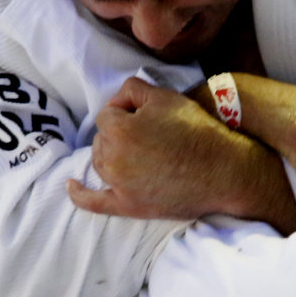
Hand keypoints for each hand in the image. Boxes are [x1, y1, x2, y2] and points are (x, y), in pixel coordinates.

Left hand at [68, 77, 282, 222]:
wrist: (224, 171)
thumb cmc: (197, 131)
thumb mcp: (166, 97)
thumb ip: (133, 90)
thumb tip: (116, 101)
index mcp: (118, 130)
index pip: (107, 115)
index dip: (126, 112)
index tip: (149, 118)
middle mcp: (113, 159)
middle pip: (101, 139)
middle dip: (118, 133)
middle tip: (151, 135)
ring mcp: (119, 186)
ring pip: (99, 162)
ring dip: (110, 154)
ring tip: (138, 153)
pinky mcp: (129, 207)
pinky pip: (94, 202)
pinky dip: (79, 194)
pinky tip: (71, 186)